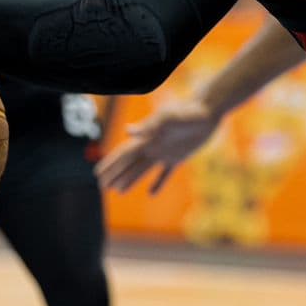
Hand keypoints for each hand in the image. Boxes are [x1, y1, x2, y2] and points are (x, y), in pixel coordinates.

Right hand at [95, 97, 220, 193]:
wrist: (208, 111)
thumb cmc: (187, 112)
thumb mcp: (168, 118)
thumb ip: (148, 126)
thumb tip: (127, 131)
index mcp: (147, 138)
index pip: (124, 154)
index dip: (110, 164)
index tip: (97, 174)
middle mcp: (152, 145)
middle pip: (130, 164)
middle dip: (116, 175)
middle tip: (102, 187)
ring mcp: (164, 152)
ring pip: (143, 169)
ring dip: (130, 180)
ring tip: (118, 192)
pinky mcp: (178, 157)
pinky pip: (165, 173)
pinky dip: (158, 183)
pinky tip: (151, 194)